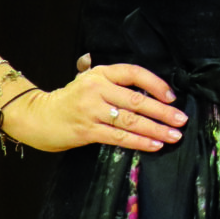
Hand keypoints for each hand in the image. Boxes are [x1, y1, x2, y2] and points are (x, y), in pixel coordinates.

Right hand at [4, 63, 185, 153]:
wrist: (38, 116)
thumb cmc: (70, 100)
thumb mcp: (89, 81)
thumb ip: (115, 83)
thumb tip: (151, 92)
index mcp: (100, 74)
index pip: (133, 73)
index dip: (155, 84)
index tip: (172, 96)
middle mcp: (96, 89)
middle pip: (135, 100)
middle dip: (162, 111)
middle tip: (181, 120)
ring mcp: (91, 110)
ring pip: (130, 121)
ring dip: (155, 129)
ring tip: (173, 135)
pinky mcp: (87, 130)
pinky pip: (118, 137)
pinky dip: (139, 142)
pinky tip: (154, 145)